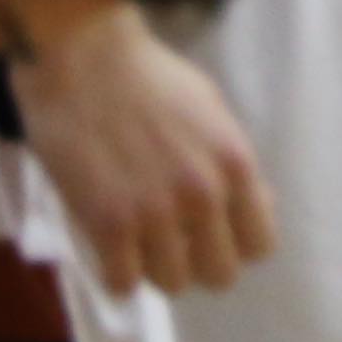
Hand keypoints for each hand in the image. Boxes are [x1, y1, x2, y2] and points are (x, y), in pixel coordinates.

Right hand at [15, 14, 276, 293]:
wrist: (82, 57)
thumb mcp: (212, 111)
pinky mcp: (108, 223)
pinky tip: (109, 244)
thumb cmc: (147, 77)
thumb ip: (232, 164)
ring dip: (154, 265)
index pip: (259, 245)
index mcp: (234, 164)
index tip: (210, 230)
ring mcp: (155, 213)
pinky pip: (123, 284)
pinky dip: (116, 270)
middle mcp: (203, 194)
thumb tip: (255, 204)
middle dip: (197, 259)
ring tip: (135, 236)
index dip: (234, 241)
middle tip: (170, 237)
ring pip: (172, 283)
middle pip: (219, 274)